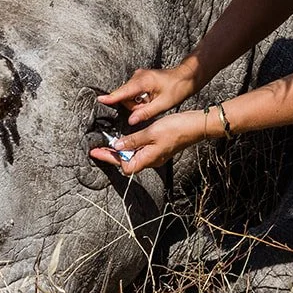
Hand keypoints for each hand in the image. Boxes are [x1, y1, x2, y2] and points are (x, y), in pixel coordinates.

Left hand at [88, 110, 210, 174]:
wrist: (195, 126)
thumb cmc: (175, 129)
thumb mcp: (150, 132)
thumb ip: (133, 140)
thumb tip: (116, 146)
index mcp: (148, 159)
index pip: (125, 166)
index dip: (111, 159)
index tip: (97, 152)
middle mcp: (151, 160)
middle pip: (127, 162)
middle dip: (112, 155)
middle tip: (97, 148)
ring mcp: (156, 155)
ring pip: (133, 156)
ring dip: (120, 150)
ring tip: (108, 144)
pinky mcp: (159, 148)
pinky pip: (140, 150)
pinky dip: (130, 146)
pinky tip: (126, 139)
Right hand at [97, 63, 199, 125]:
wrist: (186, 76)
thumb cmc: (177, 88)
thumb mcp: (163, 104)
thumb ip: (145, 113)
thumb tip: (131, 121)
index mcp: (143, 82)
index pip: (122, 92)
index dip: (111, 98)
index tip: (99, 100)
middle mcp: (138, 77)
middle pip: (126, 96)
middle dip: (134, 106)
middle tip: (149, 107)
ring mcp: (139, 76)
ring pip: (130, 95)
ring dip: (138, 102)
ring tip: (153, 102)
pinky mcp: (141, 78)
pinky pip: (134, 91)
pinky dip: (140, 98)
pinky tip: (151, 99)